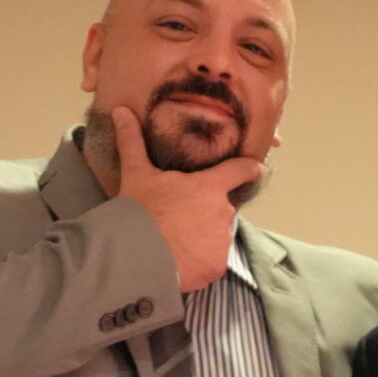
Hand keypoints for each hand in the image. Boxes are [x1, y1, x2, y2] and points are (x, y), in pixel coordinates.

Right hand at [111, 105, 259, 294]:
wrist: (136, 256)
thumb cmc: (139, 211)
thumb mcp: (136, 174)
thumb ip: (133, 142)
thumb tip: (121, 111)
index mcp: (210, 186)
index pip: (240, 171)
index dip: (249, 168)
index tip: (256, 168)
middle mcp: (223, 211)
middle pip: (221, 208)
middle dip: (205, 212)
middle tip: (180, 218)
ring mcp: (222, 240)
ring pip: (216, 236)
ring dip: (202, 237)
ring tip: (176, 240)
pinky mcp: (217, 266)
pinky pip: (212, 261)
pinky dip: (200, 261)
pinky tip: (180, 259)